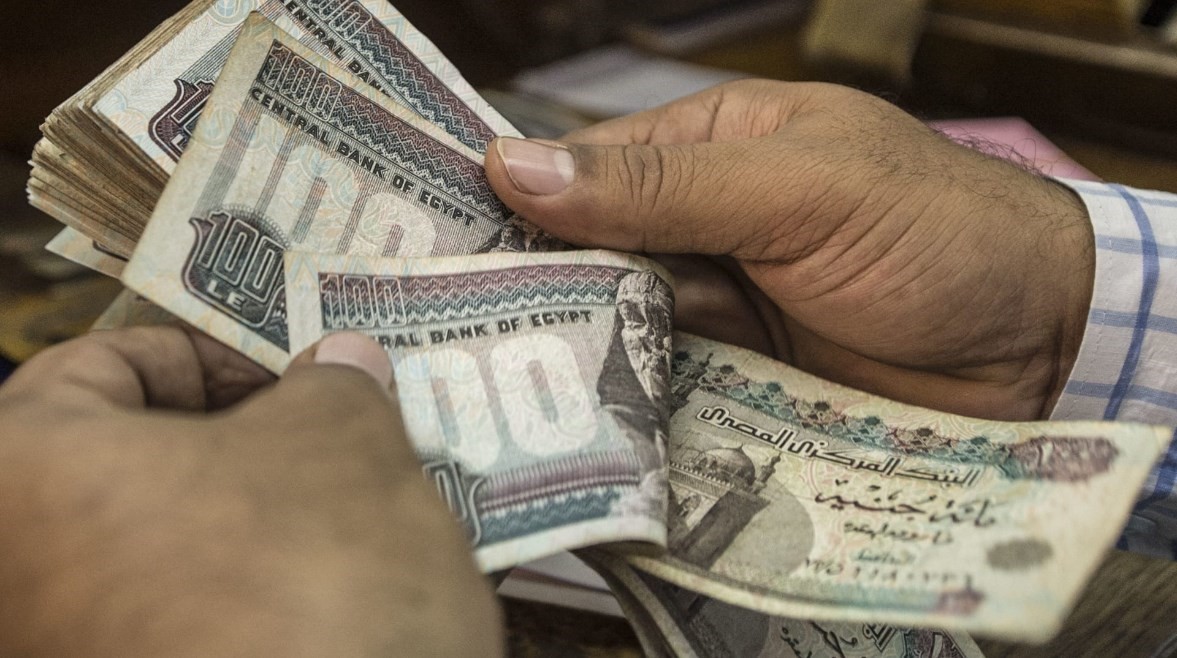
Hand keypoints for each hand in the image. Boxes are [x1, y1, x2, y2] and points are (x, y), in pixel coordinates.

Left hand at [0, 326, 499, 656]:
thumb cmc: (315, 587)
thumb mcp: (344, 446)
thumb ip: (333, 387)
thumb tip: (339, 367)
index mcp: (19, 476)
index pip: (99, 366)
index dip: (212, 353)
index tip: (292, 372)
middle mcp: (14, 579)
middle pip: (126, 466)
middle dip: (238, 441)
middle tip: (331, 433)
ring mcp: (62, 653)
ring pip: (159, 552)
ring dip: (250, 521)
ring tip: (348, 513)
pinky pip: (179, 625)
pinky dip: (242, 596)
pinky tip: (326, 595)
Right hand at [485, 80, 1093, 420]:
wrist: (1044, 342)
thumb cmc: (935, 230)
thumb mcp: (800, 186)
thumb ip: (663, 185)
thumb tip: (515, 166)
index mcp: (711, 149)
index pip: (586, 171)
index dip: (516, 206)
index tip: (433, 251)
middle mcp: (704, 229)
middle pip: (593, 260)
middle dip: (536, 295)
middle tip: (453, 338)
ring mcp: (721, 310)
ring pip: (622, 332)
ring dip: (578, 358)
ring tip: (500, 391)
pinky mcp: (741, 384)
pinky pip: (666, 392)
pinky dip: (628, 408)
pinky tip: (578, 429)